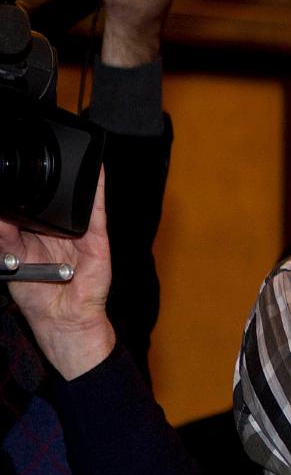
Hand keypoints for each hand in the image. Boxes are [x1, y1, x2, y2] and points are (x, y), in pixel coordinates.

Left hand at [0, 168, 114, 378]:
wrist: (62, 317)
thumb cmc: (37, 295)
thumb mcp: (10, 259)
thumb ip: (5, 234)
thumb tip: (1, 211)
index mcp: (33, 234)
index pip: (27, 205)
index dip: (20, 192)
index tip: (11, 176)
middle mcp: (56, 231)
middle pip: (50, 200)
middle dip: (42, 185)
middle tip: (31, 168)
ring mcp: (77, 234)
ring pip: (74, 201)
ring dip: (72, 181)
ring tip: (67, 157)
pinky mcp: (95, 239)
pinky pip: (96, 211)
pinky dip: (98, 190)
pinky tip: (96, 171)